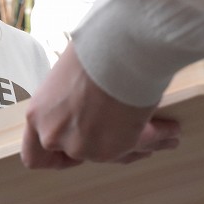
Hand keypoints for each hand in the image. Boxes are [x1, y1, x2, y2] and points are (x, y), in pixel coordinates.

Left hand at [22, 42, 179, 168]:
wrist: (120, 47)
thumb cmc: (94, 48)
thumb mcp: (68, 75)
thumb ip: (70, 102)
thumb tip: (88, 109)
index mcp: (38, 115)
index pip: (34, 156)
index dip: (55, 156)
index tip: (70, 152)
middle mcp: (56, 136)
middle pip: (77, 156)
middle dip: (102, 144)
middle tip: (123, 133)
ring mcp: (84, 146)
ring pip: (113, 154)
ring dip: (137, 141)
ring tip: (156, 130)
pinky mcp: (115, 149)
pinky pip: (138, 146)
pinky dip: (156, 137)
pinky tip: (169, 129)